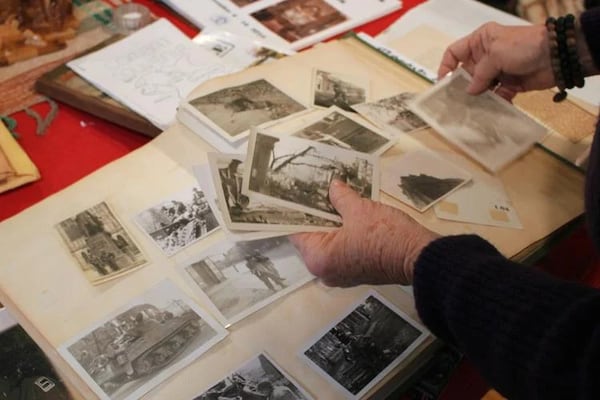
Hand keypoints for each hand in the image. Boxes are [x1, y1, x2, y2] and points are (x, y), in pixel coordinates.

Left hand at [289, 180, 438, 286]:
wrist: (419, 257)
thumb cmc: (386, 235)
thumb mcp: (359, 209)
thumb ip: (340, 197)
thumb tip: (332, 186)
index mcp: (318, 258)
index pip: (296, 231)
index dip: (296, 210)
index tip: (295, 193)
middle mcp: (324, 271)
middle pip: (311, 237)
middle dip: (315, 215)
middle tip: (315, 191)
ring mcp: (340, 274)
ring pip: (327, 243)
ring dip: (330, 224)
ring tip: (331, 199)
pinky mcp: (355, 272)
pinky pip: (341, 250)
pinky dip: (342, 234)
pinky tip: (346, 214)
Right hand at [438, 23, 554, 99]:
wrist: (557, 56)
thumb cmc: (523, 46)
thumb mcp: (496, 54)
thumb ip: (480, 74)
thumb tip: (470, 91)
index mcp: (480, 41)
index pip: (454, 53)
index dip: (446, 67)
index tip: (443, 84)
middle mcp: (486, 56)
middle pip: (465, 73)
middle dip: (461, 87)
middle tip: (454, 102)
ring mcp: (498, 71)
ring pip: (480, 87)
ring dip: (477, 98)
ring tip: (469, 110)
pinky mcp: (509, 85)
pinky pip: (496, 96)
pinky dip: (493, 103)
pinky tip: (489, 111)